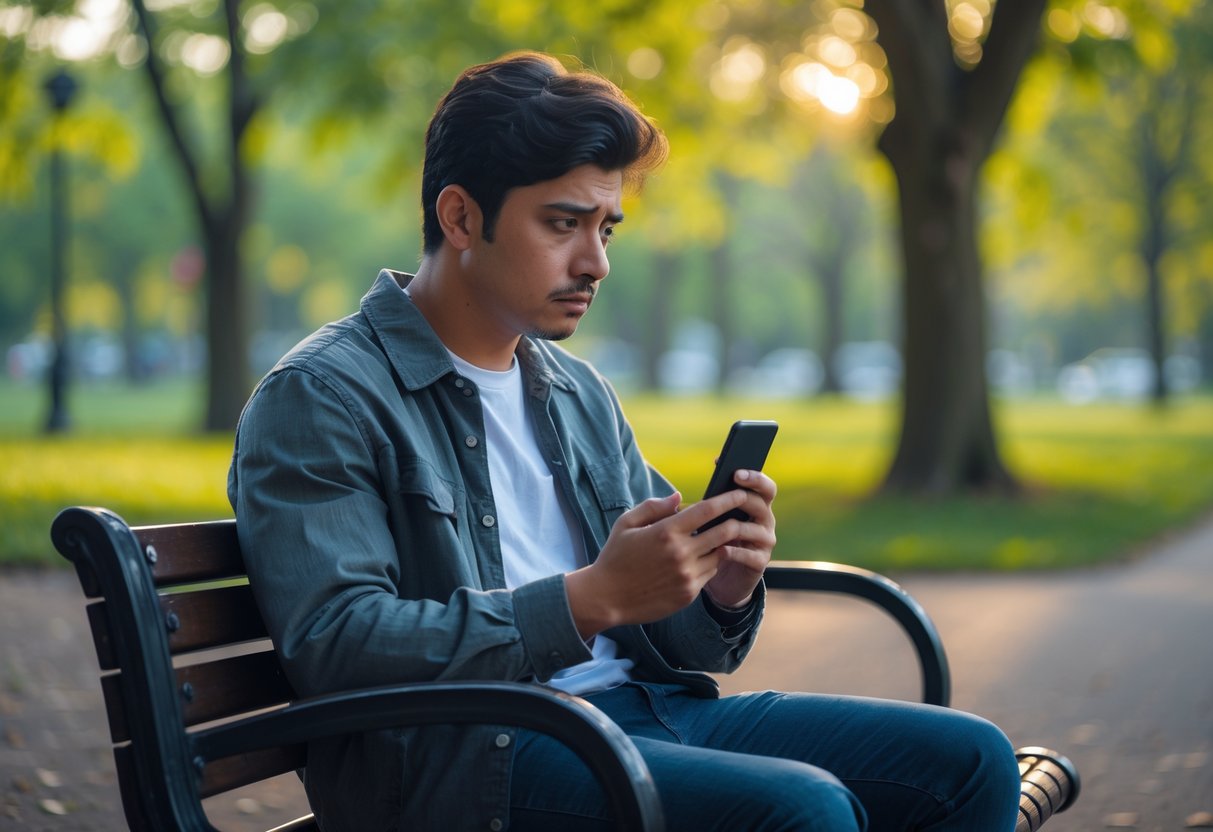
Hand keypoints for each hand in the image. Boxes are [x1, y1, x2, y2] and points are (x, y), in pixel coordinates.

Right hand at [565, 488, 753, 637]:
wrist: (606, 598)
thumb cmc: (615, 557)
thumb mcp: (626, 524)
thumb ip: (654, 507)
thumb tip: (679, 497)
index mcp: (666, 532)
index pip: (707, 511)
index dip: (728, 500)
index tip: (740, 493)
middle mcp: (681, 554)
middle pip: (724, 532)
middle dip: (735, 521)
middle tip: (742, 514)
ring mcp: (687, 576)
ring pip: (720, 554)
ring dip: (723, 544)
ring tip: (721, 536)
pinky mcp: (689, 594)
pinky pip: (710, 574)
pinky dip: (710, 563)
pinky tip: (703, 557)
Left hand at [701, 469, 776, 609]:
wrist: (722, 576)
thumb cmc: (714, 539)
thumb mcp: (713, 517)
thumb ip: (714, 497)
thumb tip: (708, 468)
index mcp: (757, 506)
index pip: (765, 487)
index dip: (755, 477)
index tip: (736, 471)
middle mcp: (765, 521)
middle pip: (762, 503)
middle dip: (745, 495)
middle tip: (731, 491)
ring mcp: (764, 542)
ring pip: (754, 529)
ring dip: (735, 525)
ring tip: (717, 524)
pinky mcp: (759, 562)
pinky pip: (750, 555)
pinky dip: (735, 551)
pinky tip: (721, 549)